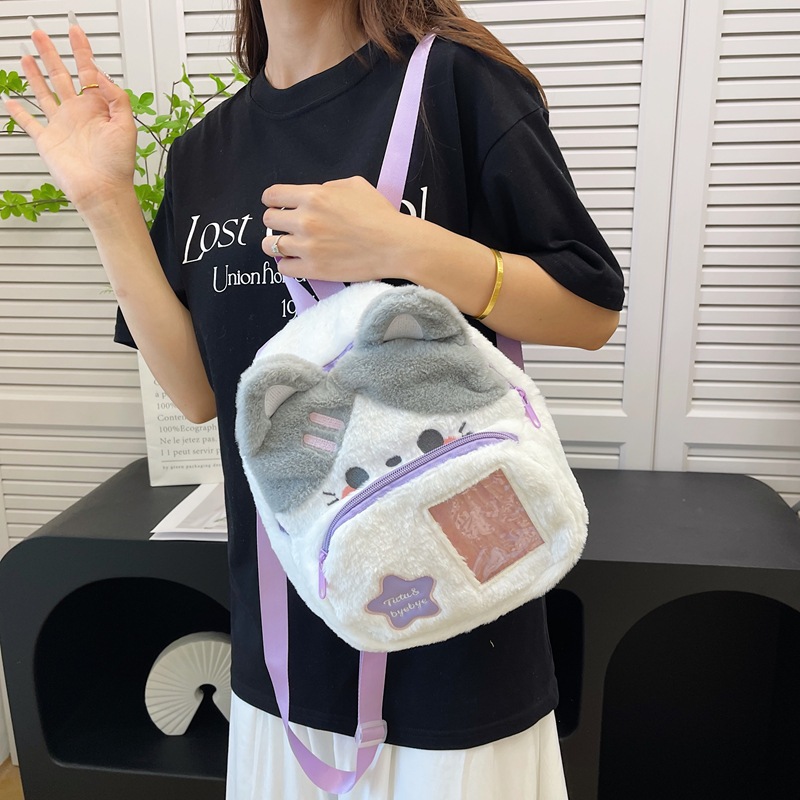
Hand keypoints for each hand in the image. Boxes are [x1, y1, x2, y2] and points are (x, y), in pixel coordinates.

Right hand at [3, 18, 136, 216]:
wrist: (102, 190)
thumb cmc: (118, 165)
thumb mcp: (126, 126)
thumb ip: (116, 98)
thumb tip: (101, 75)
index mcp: (97, 108)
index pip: (88, 72)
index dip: (82, 50)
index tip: (75, 31)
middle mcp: (78, 113)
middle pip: (61, 75)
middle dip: (52, 54)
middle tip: (41, 34)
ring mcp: (61, 125)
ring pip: (44, 92)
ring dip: (35, 74)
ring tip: (27, 55)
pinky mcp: (47, 140)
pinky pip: (29, 122)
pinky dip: (18, 112)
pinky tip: (10, 101)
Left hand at [261, 176, 411, 281]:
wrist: (395, 246)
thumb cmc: (380, 214)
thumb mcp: (355, 185)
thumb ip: (329, 187)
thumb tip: (316, 194)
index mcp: (313, 196)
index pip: (272, 196)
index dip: (272, 200)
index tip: (277, 205)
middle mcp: (305, 220)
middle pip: (269, 220)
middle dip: (277, 221)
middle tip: (289, 227)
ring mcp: (307, 247)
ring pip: (270, 246)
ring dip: (278, 244)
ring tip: (290, 246)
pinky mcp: (313, 270)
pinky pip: (283, 268)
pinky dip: (287, 265)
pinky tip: (297, 262)